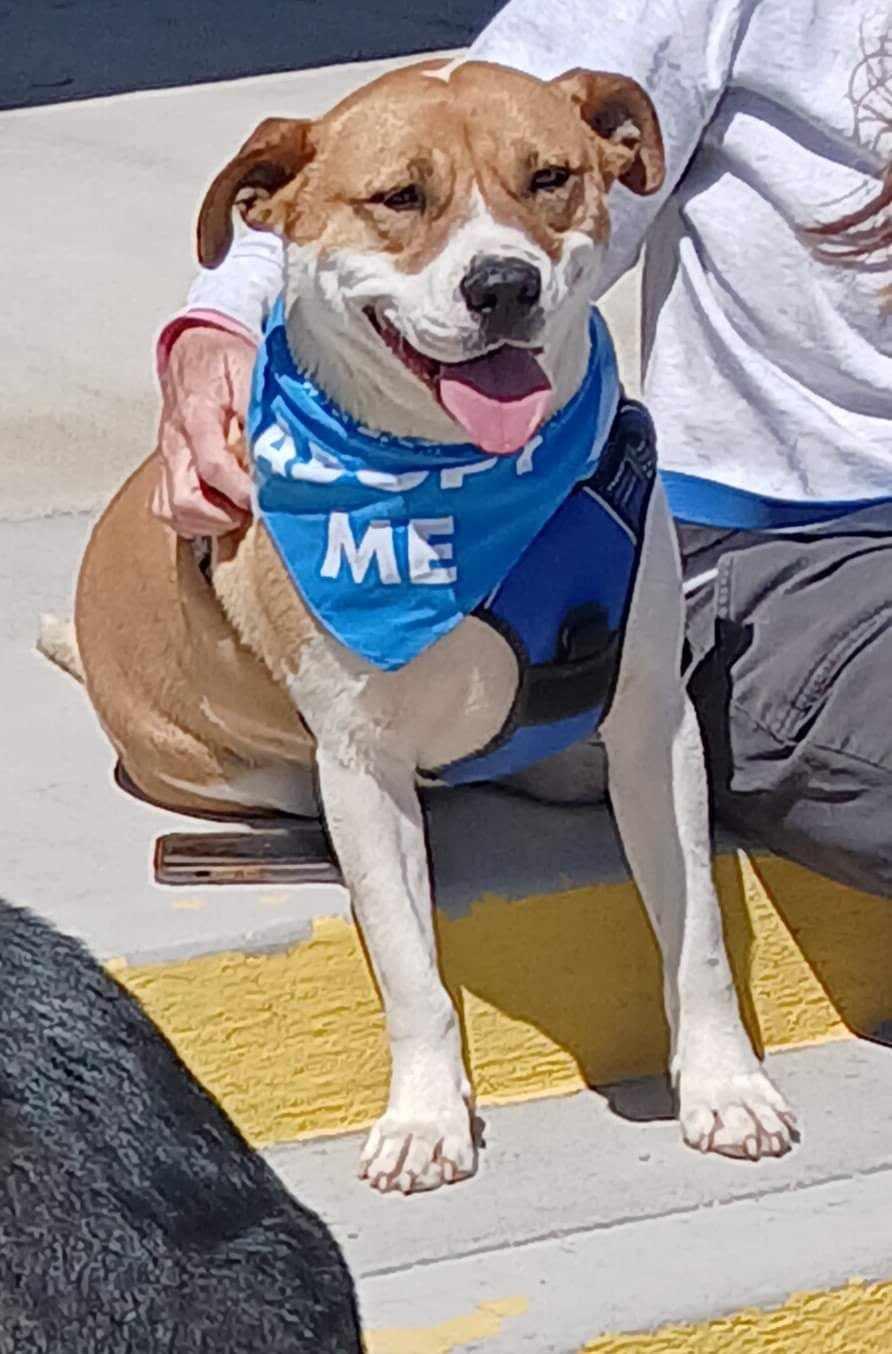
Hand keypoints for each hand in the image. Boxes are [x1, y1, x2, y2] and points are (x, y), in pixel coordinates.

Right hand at [152, 327, 255, 537]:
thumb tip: (279, 447)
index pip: (212, 466)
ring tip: (236, 510)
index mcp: (196, 416)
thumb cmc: (224, 361)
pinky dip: (192, 520)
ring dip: (207, 521)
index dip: (240, 490)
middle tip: (250, 508)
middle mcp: (175, 443)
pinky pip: (166, 509)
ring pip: (171, 510)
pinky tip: (218, 510)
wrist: (195, 351)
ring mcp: (168, 459)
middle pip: (185, 499)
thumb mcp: (249, 372)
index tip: (263, 497)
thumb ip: (262, 411)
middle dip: (222, 515)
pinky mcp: (167, 469)